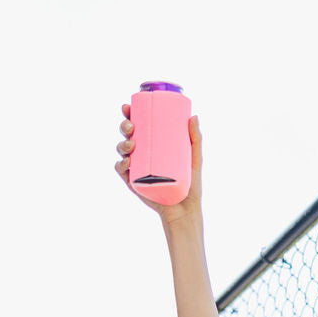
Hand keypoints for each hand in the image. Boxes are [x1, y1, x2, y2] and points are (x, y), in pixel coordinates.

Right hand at [115, 105, 202, 223]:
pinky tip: (127, 161)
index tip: (128, 106)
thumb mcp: (194, 159)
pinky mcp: (134, 182)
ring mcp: (136, 168)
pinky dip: (121, 164)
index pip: (138, 124)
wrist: (185, 210)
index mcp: (153, 143)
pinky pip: (122, 171)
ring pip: (122, 150)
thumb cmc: (191, 183)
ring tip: (132, 144)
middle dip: (124, 126)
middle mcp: (142, 154)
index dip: (129, 113)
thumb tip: (194, 116)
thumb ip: (196, 139)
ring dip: (122, 144)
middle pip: (127, 135)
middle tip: (131, 126)